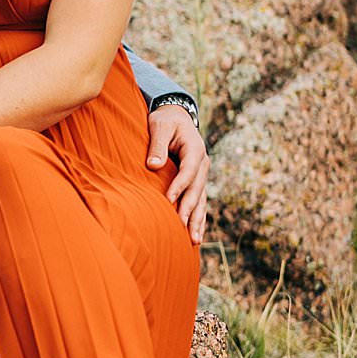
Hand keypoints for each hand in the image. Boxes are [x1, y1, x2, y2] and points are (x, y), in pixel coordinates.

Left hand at [147, 106, 207, 244]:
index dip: (179, 186)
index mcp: (195, 149)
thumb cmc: (165, 120)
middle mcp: (203, 164)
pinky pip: (199, 202)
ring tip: (194, 241)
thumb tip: (153, 166)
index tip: (169, 199)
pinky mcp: (197, 181)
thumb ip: (157, 145)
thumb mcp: (159, 125)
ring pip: (201, 200)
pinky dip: (199, 218)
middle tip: (182, 227)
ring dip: (198, 220)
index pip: (189, 171)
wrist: (175, 117)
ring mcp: (202, 174)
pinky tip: (196, 235)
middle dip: (190, 209)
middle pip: (197, 189)